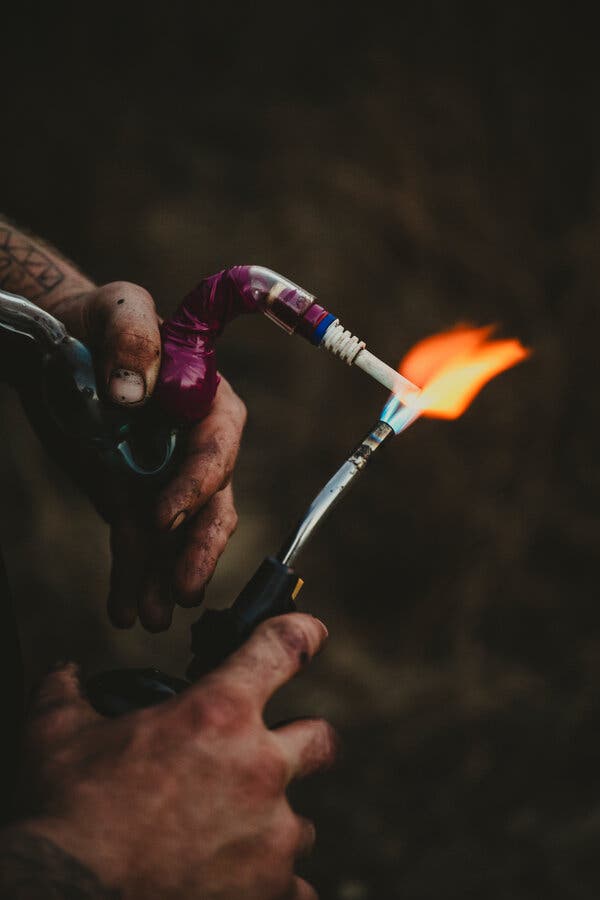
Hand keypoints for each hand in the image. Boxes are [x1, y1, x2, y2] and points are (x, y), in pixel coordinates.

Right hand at [18, 614, 336, 899]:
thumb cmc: (67, 814)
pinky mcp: (269, 890)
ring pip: (303, 822)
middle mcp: (259, 767)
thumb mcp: (58, 736)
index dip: (302, 632)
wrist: (66, 896)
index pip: (284, 647)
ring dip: (274, 822)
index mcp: (219, 714)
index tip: (311, 632)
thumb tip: (65, 671)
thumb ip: (68, 692)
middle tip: (269, 755)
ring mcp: (271, 834)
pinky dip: (272, 883)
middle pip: (322, 739)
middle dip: (304, 742)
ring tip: (231, 833)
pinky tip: (238, 879)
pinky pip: (295, 886)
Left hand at [42, 281, 246, 630]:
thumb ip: (134, 336)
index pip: (215, 451)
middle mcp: (196, 448)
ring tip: (153, 616)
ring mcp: (166, 479)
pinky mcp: (133, 497)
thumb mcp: (121, 308)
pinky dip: (133, 576)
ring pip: (176, 538)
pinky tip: (126, 608)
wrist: (67, 340)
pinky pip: (138, 542)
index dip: (196, 486)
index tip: (166, 517)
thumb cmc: (105, 317)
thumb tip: (132, 397)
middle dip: (198, 551)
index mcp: (208, 404)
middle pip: (211, 506)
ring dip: (166, 578)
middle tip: (184, 591)